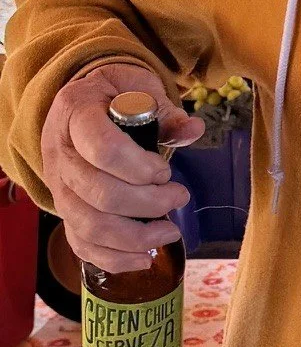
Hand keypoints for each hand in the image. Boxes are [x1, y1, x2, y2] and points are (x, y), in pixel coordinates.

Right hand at [39, 63, 203, 272]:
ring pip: (88, 225)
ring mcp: (59, 186)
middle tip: (180, 197)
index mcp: (77, 113)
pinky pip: (81, 244)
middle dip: (147, 203)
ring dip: (134, 237)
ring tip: (170, 233)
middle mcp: (60, 153)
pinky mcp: (65, 210)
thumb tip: (194, 131)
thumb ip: (166, 112)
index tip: (166, 171)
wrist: (84, 102)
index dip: (139, 167)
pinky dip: (112, 258)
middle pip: (98, 194)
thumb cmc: (116, 93)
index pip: (103, 150)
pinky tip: (143, 259)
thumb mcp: (139, 87)